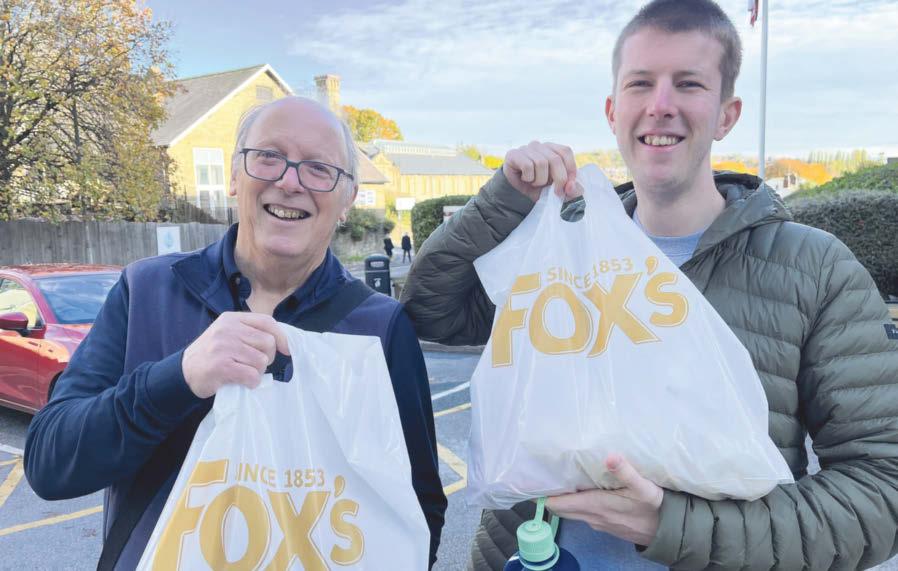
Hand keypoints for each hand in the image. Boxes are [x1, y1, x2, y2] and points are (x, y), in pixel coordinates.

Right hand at [182, 312, 290, 398]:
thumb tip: (281, 340)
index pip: (267, 321)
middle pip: (268, 342)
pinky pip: (252, 375)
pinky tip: (242, 382)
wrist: (183, 372)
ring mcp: (223, 347)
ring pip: (261, 361)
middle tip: (253, 365)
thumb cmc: (211, 354)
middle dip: (267, 358)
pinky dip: (252, 382)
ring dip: (258, 372)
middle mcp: (228, 329)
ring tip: (243, 373)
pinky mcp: (221, 366)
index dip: (281, 336)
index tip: (286, 349)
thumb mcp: (227, 334)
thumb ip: (249, 332)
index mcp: (231, 319)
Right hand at [502, 141, 580, 202]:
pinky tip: (525, 179)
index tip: (568, 186)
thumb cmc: (539, 188)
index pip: (565, 151)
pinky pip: (527, 166)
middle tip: (555, 192)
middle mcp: (539, 146)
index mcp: (552, 149)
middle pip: (555, 159)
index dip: (570, 169)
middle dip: (558, 179)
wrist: (517, 191)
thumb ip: (571, 190)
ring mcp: (526, 148)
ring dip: (540, 180)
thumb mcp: (558, 191)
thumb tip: (571, 186)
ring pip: (541, 163)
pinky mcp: (513, 154)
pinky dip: (528, 178)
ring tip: (535, 183)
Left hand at [546, 455, 662, 546]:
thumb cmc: (653, 507)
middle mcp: (592, 517)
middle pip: (560, 508)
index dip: (544, 493)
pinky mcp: (604, 525)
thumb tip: (610, 456)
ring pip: (571, 512)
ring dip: (562, 499)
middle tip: (543, 475)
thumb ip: (625, 471)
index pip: (558, 503)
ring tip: (558, 479)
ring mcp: (597, 523)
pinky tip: (579, 490)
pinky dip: (575, 503)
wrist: (667, 532)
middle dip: (549, 494)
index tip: (534, 479)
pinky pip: (582, 514)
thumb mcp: (643, 486)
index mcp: (595, 505)